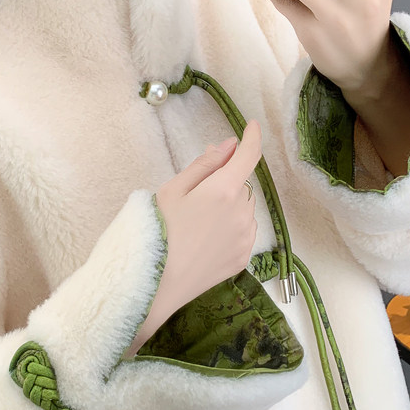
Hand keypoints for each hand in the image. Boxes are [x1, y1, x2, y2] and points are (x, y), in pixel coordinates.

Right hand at [125, 122, 262, 358]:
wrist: (156, 283)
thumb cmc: (157, 232)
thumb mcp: (172, 191)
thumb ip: (204, 165)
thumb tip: (228, 145)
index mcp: (223, 191)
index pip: (248, 155)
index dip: (253, 137)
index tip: (252, 126)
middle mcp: (242, 213)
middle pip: (241, 185)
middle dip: (225, 183)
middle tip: (195, 198)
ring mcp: (245, 237)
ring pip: (244, 209)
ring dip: (230, 207)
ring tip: (198, 224)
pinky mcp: (244, 258)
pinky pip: (245, 232)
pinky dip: (232, 228)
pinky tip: (206, 240)